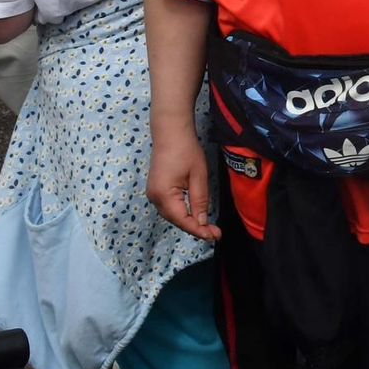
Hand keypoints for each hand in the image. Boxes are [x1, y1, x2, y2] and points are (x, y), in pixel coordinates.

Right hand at [147, 125, 218, 240]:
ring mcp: (153, 193)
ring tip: (207, 228)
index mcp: (164, 195)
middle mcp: (154, 197)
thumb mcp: (198, 176)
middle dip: (195, 228)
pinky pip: (170, 207)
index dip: (199, 230)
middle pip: (176, 220)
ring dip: (189, 222)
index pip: (183, 220)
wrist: (170, 132)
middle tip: (215, 233)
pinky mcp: (156, 189)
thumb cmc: (186, 150)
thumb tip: (202, 222)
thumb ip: (200, 200)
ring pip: (172, 215)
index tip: (215, 236)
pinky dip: (182, 213)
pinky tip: (195, 215)